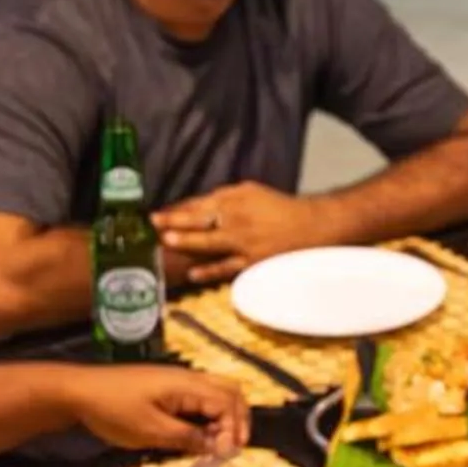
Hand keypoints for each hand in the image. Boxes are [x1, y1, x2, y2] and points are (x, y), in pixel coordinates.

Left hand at [67, 366, 247, 455]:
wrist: (79, 392)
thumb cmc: (114, 410)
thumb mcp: (151, 430)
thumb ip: (186, 438)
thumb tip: (216, 446)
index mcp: (186, 385)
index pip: (226, 402)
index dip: (233, 428)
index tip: (225, 453)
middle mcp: (187, 378)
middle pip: (229, 391)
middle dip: (238, 418)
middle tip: (234, 446)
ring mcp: (177, 382)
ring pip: (216, 393)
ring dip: (224, 416)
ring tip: (219, 443)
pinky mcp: (166, 388)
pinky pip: (199, 398)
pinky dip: (208, 415)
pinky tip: (199, 435)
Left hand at [153, 182, 334, 285]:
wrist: (314, 225)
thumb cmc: (279, 208)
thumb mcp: (252, 192)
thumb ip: (224, 198)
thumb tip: (195, 206)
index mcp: (237, 198)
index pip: (201, 203)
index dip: (178, 209)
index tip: (158, 214)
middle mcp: (239, 217)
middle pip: (201, 219)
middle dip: (175, 221)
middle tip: (153, 223)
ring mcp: (246, 241)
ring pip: (211, 242)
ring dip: (188, 242)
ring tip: (167, 242)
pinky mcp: (254, 261)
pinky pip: (228, 267)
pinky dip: (210, 270)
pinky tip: (193, 274)